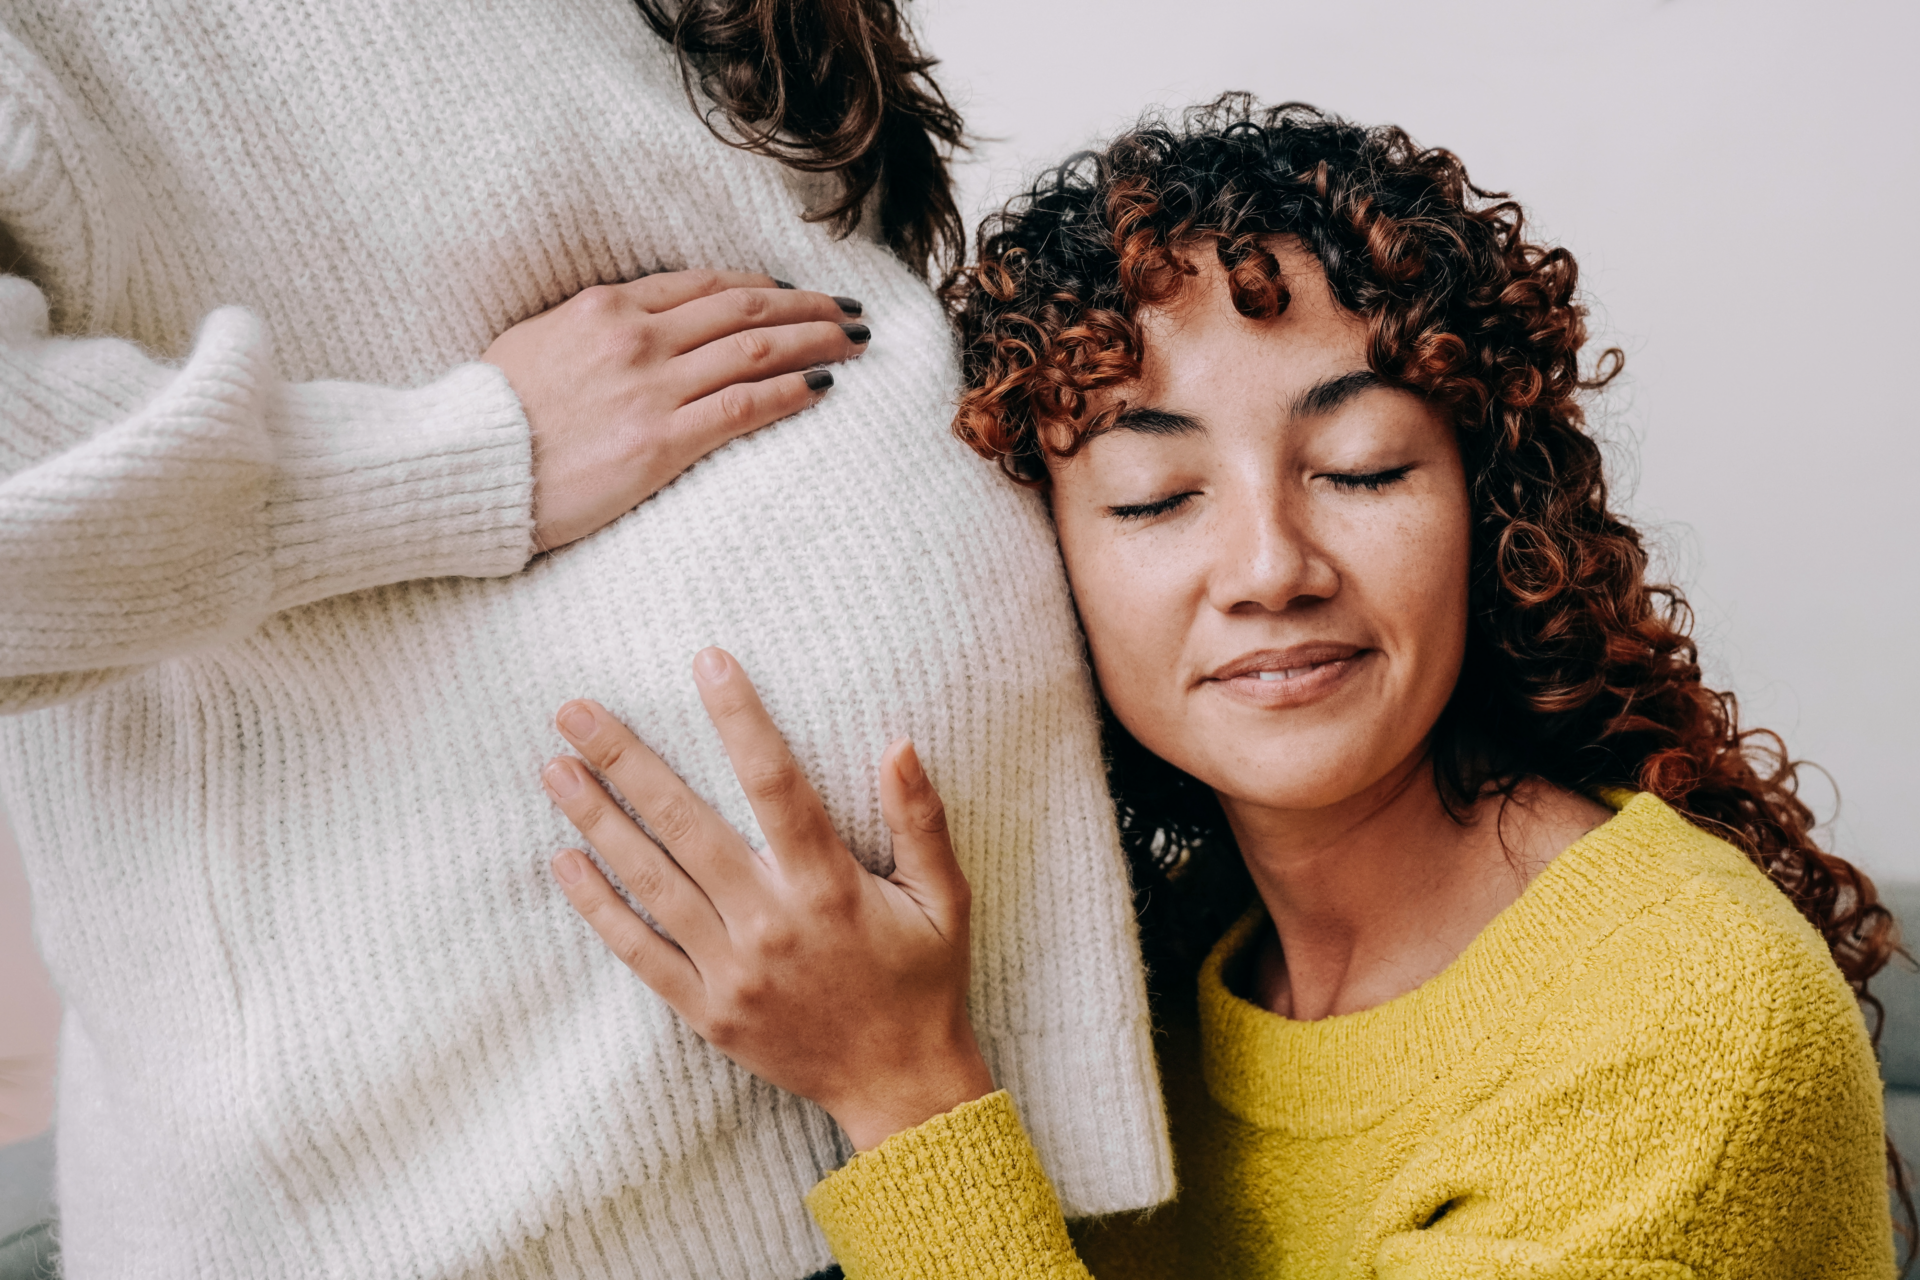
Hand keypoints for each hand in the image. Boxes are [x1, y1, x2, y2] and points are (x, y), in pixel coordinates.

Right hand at [483, 270, 869, 550]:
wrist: (462, 467)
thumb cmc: (489, 417)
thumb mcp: (534, 344)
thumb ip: (588, 332)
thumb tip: (625, 330)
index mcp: (605, 308)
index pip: (705, 284)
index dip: (760, 286)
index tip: (794, 294)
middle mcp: (636, 337)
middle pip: (745, 309)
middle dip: (806, 307)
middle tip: (847, 311)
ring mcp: (652, 387)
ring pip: (756, 350)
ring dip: (814, 342)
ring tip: (853, 342)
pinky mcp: (661, 441)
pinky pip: (745, 406)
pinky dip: (792, 392)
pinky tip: (824, 387)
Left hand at [541, 648, 993, 1150]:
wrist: (900, 1087)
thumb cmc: (924, 982)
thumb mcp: (947, 899)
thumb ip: (922, 820)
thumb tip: (899, 742)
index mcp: (829, 886)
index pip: (776, 782)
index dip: (739, 717)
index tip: (707, 661)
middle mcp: (771, 921)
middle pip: (685, 824)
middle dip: (625, 760)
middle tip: (574, 711)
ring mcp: (731, 969)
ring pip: (650, 881)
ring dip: (598, 820)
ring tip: (554, 769)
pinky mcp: (706, 1009)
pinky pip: (638, 952)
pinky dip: (598, 906)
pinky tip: (565, 861)